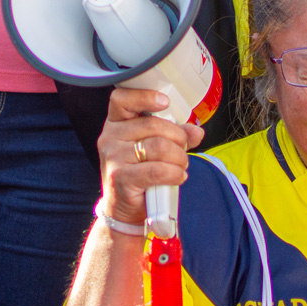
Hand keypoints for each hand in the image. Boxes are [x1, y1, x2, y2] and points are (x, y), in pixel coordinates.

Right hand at [96, 87, 202, 226]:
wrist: (123, 208)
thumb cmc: (139, 174)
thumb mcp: (154, 149)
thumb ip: (175, 136)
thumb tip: (196, 132)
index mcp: (116, 124)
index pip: (121, 99)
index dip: (144, 97)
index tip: (164, 102)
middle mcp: (110, 138)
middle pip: (153, 125)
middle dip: (177, 138)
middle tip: (183, 149)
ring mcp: (114, 158)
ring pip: (159, 147)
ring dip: (179, 158)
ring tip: (180, 166)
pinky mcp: (121, 178)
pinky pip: (157, 171)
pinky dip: (175, 174)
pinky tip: (178, 177)